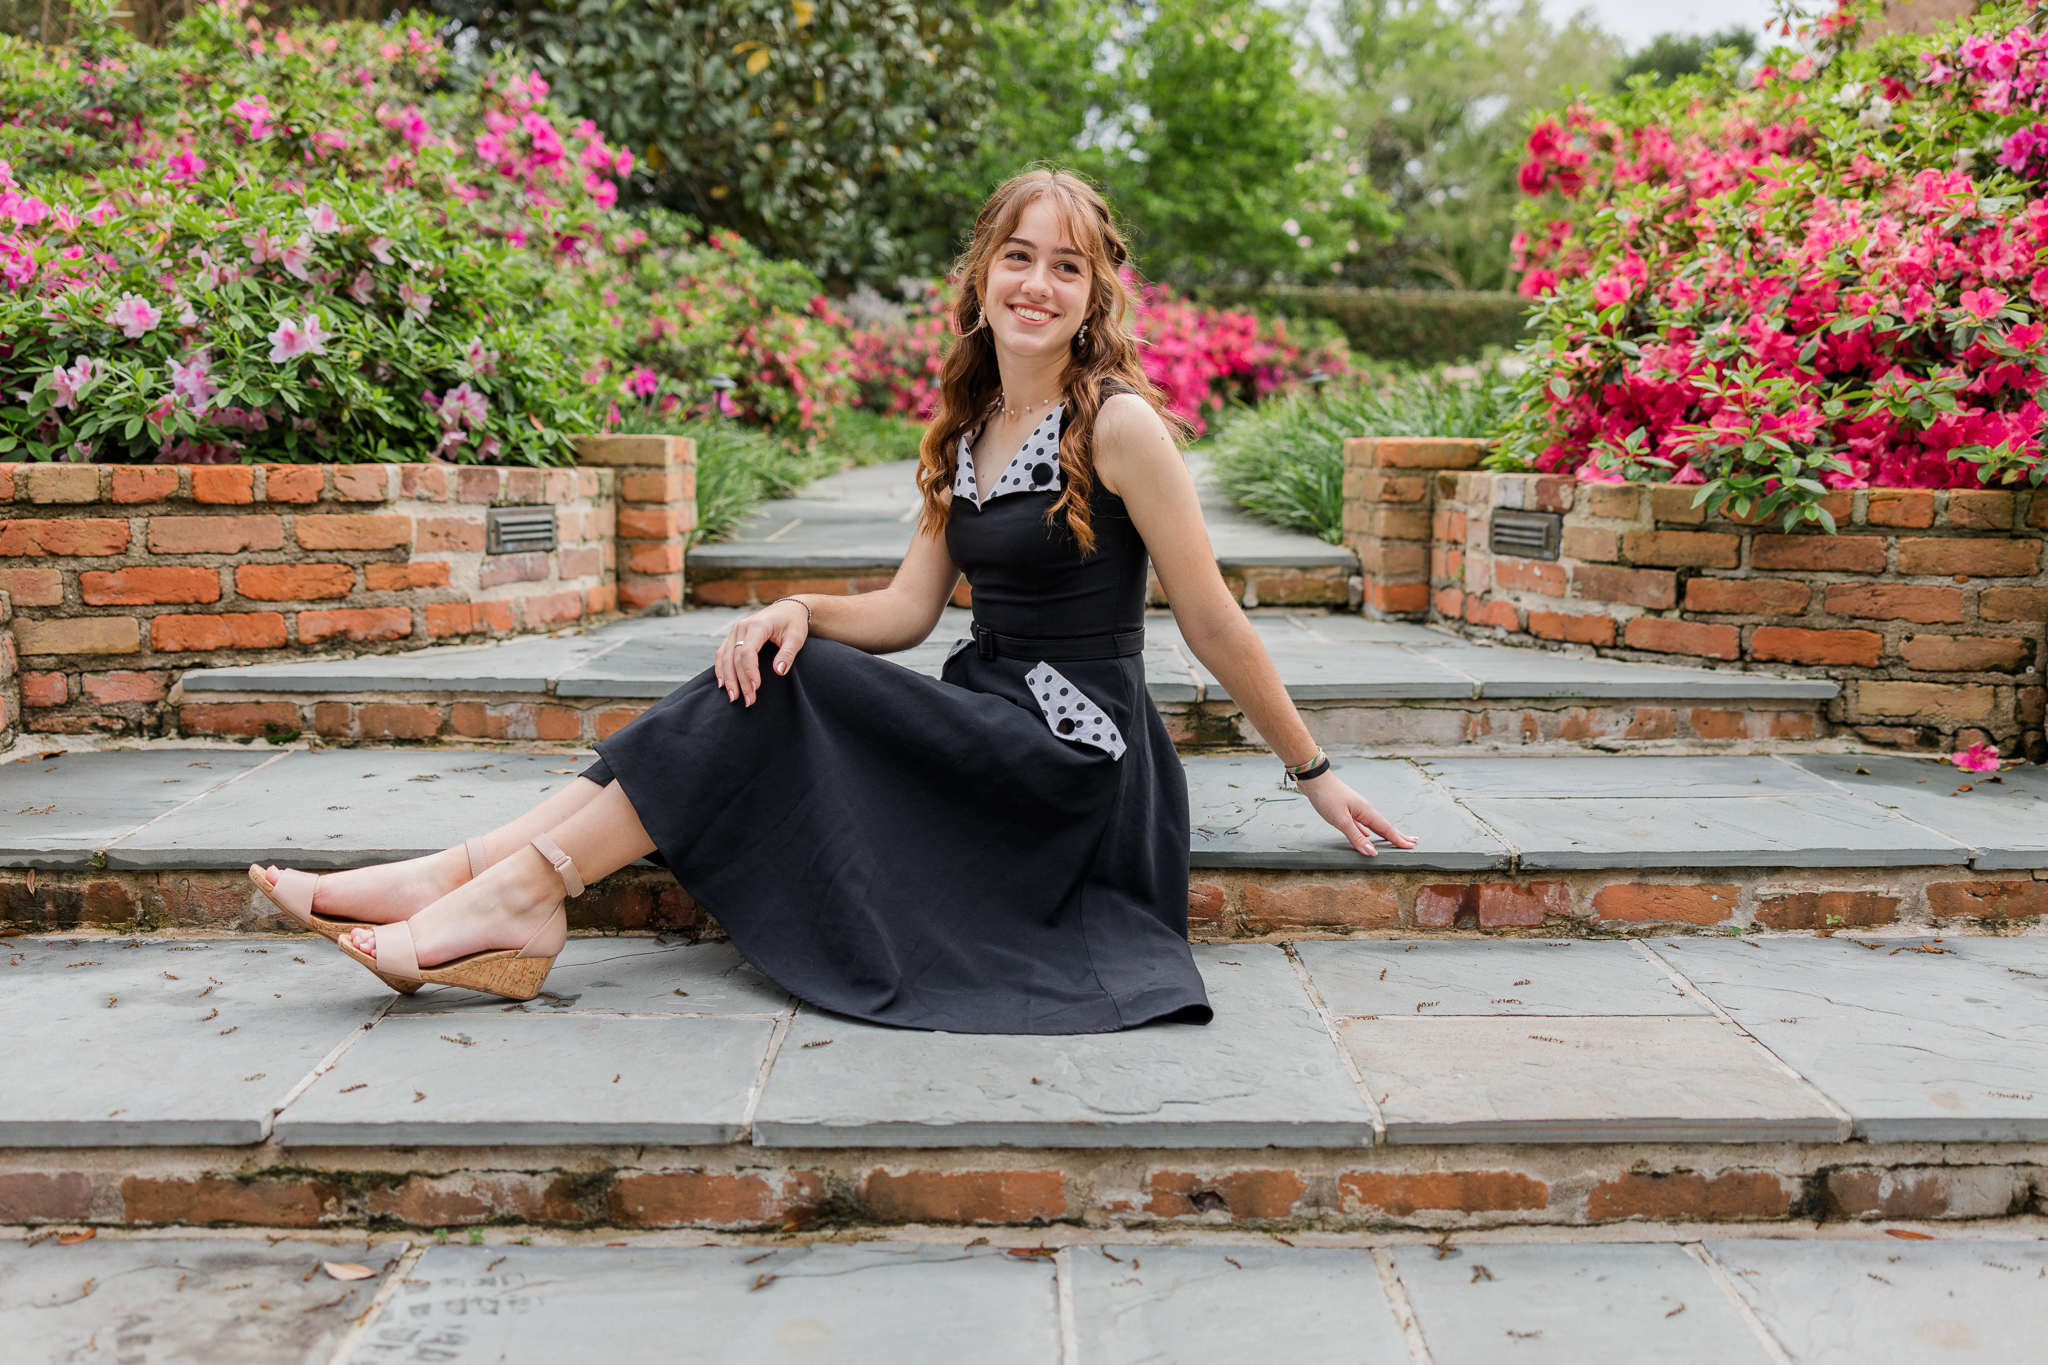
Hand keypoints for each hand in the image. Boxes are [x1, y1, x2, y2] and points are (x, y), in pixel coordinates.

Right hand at [713, 599, 809, 704]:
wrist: (788, 608)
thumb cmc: (794, 622)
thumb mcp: (797, 636)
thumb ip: (788, 653)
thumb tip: (779, 671)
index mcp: (757, 625)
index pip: (747, 652)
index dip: (749, 671)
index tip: (756, 688)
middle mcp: (741, 627)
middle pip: (735, 658)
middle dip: (740, 681)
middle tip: (748, 700)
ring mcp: (735, 631)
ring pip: (725, 657)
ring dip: (728, 678)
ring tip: (733, 697)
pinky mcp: (734, 636)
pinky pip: (722, 653)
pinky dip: (721, 669)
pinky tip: (722, 683)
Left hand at [1298, 773, 1415, 857]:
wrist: (1314, 779)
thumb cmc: (1327, 796)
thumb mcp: (1341, 820)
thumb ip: (1356, 837)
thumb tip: (1372, 852)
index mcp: (1366, 811)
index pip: (1386, 828)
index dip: (1398, 839)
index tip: (1411, 846)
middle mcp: (1364, 810)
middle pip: (1384, 826)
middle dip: (1397, 835)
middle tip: (1412, 842)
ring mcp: (1355, 809)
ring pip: (1373, 825)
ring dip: (1384, 833)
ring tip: (1394, 839)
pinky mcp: (1346, 810)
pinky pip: (1361, 824)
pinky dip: (1367, 831)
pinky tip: (1368, 835)